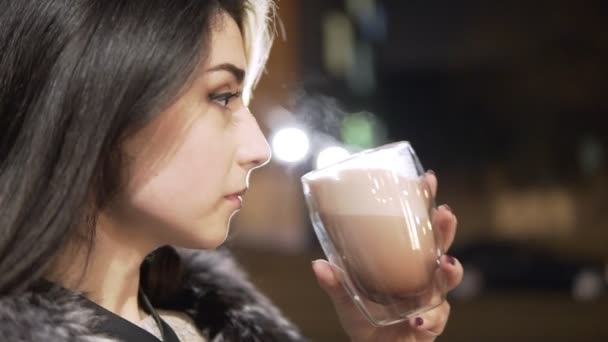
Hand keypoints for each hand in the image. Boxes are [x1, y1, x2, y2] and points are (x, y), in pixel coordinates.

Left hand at [312, 172, 462, 341]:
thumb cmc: (364, 319)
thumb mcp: (346, 298)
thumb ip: (335, 283)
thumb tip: (318, 264)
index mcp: (406, 263)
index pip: (418, 229)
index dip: (425, 205)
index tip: (428, 180)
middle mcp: (423, 277)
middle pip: (440, 248)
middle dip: (445, 230)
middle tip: (444, 213)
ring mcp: (431, 299)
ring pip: (447, 281)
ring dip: (450, 271)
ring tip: (446, 263)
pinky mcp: (432, 324)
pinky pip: (436, 319)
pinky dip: (429, 319)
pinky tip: (419, 319)